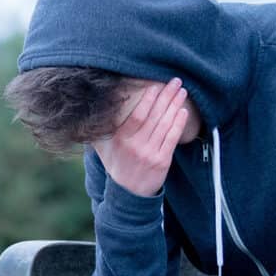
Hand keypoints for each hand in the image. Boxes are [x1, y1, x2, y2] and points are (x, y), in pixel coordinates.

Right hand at [92, 77, 188, 196]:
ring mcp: (150, 154)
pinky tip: (182, 111)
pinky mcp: (162, 162)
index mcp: (121, 140)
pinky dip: (178, 124)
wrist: (128, 194)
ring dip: (174, 106)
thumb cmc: (116, 165)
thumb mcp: (104, 148)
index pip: (137, 115)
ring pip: (165, 125)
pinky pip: (172, 138)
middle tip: (175, 81)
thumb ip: (102, 130)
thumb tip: (93, 107)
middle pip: (154, 116)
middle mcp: (136, 146)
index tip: (156, 85)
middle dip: (166, 97)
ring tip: (181, 92)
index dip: (148, 100)